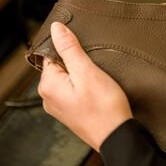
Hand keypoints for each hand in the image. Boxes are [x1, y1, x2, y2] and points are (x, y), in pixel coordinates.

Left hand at [38, 22, 132, 151]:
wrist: (117, 137)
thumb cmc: (104, 107)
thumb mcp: (87, 71)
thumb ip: (69, 48)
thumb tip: (56, 28)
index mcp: (47, 85)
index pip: (52, 53)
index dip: (68, 48)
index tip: (82, 51)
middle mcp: (48, 97)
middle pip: (59, 64)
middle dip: (76, 61)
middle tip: (92, 68)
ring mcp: (58, 105)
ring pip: (67, 76)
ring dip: (81, 73)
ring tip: (95, 80)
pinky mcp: (70, 110)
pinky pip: (73, 88)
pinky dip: (83, 84)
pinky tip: (95, 89)